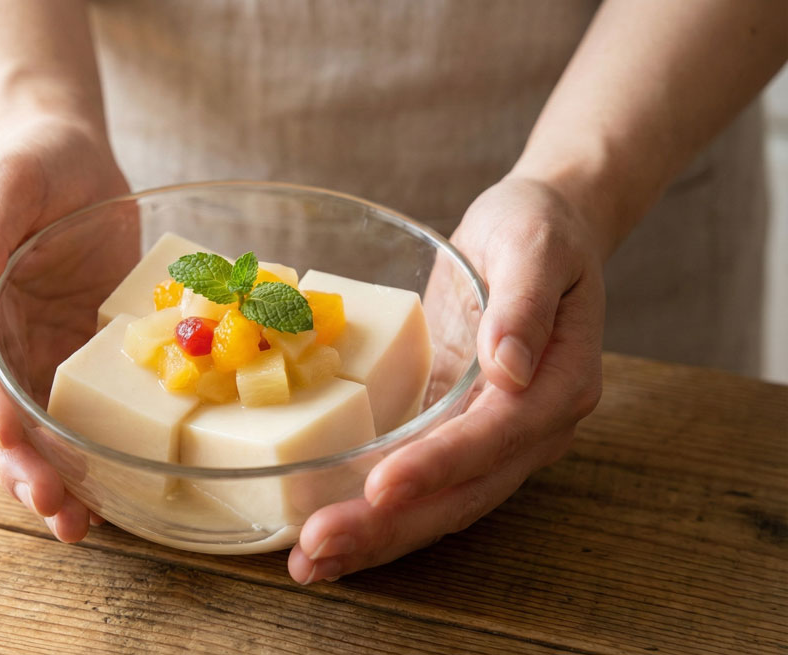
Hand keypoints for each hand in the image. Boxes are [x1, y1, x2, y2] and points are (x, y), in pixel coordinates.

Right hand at [0, 114, 129, 541]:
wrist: (72, 162)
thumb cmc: (32, 160)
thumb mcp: (6, 178)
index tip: (9, 432)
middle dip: (14, 465)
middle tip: (52, 504)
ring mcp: (20, 362)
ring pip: (22, 437)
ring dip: (45, 482)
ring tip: (77, 526)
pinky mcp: (63, 368)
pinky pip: (68, 423)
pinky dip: (82, 462)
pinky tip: (109, 499)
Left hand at [288, 176, 605, 582]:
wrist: (540, 230)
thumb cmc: (539, 230)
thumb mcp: (535, 246)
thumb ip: (525, 305)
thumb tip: (508, 367)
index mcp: (556, 386)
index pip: (494, 437)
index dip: (438, 465)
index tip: (382, 487)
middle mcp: (527, 426)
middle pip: (459, 492)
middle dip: (387, 526)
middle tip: (318, 549)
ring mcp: (489, 436)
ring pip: (434, 503)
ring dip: (371, 537)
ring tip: (308, 564)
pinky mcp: (451, 429)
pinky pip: (414, 481)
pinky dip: (370, 512)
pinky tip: (321, 532)